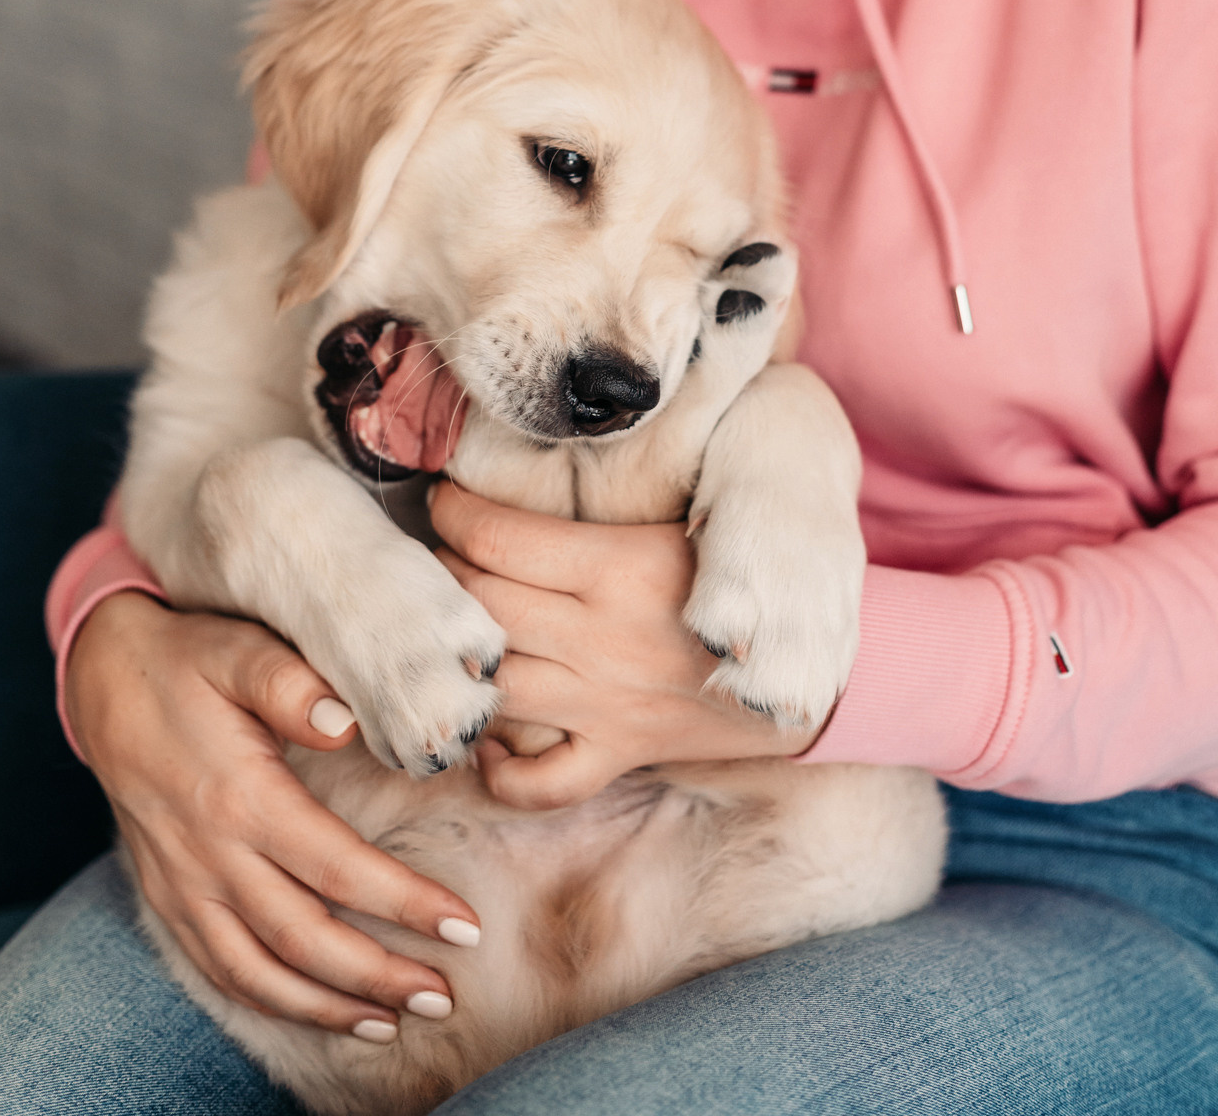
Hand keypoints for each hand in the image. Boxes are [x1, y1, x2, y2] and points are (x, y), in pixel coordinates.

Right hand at [66, 592, 480, 1036]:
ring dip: (327, 1007)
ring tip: (391, 1021)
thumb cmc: (187, 659)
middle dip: (378, 975)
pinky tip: (317, 1010)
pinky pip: (218, 970)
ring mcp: (182, 884)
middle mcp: (209, 855)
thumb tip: (346, 722)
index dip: (404, 905)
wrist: (104, 678)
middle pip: (304, 939)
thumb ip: (290, 684)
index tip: (462, 928)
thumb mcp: (239, 651)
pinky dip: (270, 1001)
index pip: (337, 869)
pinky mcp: (167, 896)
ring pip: (258, 973)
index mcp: (241, 797)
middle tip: (442, 995)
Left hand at [429, 483, 823, 810]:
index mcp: (618, 568)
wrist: (802, 657)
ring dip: (464, 655)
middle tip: (441, 554)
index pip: (494, 538)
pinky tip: (489, 739)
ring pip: (495, 684)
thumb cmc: (735, 573)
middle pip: (481, 603)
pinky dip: (502, 771)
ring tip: (457, 627)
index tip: (445, 500)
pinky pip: (541, 782)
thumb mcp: (685, 518)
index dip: (453, 514)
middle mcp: (602, 639)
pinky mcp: (618, 753)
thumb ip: (609, 504)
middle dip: (444, 573)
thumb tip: (540, 461)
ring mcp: (606, 704)